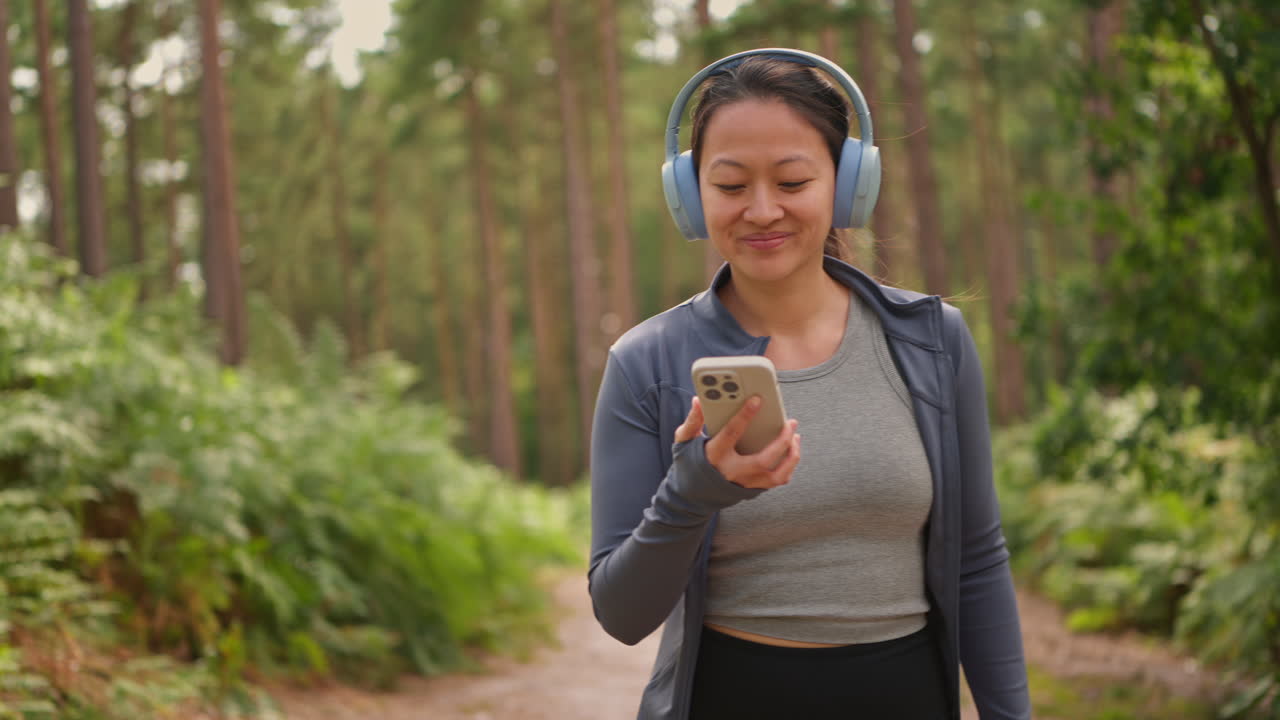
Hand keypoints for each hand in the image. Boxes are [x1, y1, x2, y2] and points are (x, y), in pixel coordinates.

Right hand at [674, 396, 800, 489]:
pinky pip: (777, 480)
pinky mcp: (753, 490)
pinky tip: (790, 452)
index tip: (757, 400)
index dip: (745, 415)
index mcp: (715, 456)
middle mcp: (733, 472)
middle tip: (791, 422)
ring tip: (795, 437)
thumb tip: (698, 401)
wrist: (691, 496)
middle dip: (782, 440)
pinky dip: (788, 466)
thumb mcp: (684, 440)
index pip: (732, 433)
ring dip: (791, 456)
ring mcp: (745, 484)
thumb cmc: (689, 464)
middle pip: (764, 458)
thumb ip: (693, 420)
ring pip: (777, 475)